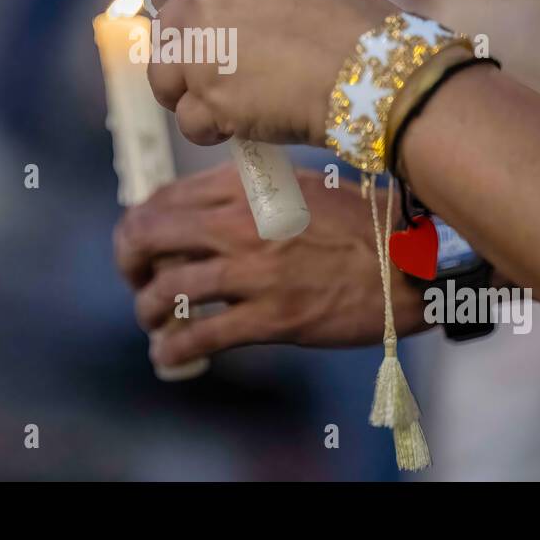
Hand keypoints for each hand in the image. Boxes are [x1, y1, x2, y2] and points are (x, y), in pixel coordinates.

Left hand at [114, 165, 429, 367]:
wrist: (410, 259)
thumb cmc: (359, 221)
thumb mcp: (298, 183)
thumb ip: (247, 190)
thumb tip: (197, 208)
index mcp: (245, 185)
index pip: (163, 199)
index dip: (139, 224)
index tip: (140, 243)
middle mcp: (240, 222)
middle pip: (149, 236)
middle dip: (129, 261)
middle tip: (135, 279)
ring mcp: (254, 271)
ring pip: (168, 290)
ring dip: (148, 309)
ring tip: (152, 319)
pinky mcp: (272, 317)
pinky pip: (201, 335)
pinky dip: (172, 349)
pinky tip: (166, 356)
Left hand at [148, 0, 395, 145]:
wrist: (375, 71)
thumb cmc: (359, 32)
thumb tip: (243, 25)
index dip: (203, 30)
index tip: (220, 48)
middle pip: (166, 35)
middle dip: (186, 63)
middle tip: (219, 86)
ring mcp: (201, 49)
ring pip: (165, 79)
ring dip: (190, 99)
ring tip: (230, 110)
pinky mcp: (207, 97)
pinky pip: (189, 121)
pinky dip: (213, 132)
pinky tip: (244, 129)